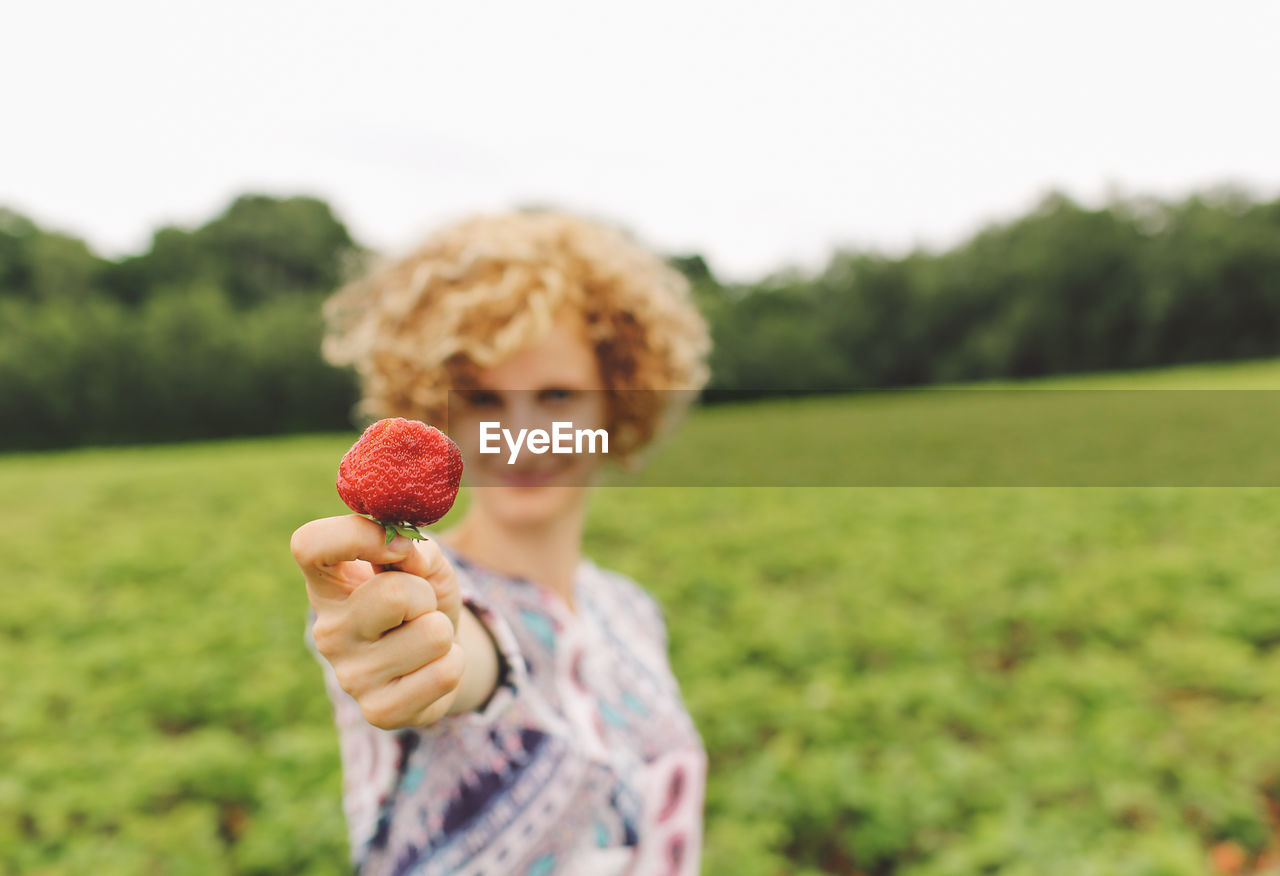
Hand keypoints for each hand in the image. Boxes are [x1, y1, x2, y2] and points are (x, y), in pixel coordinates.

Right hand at [290, 515, 464, 728]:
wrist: (433, 658)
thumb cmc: (421, 600)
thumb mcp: (423, 563)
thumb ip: (417, 547)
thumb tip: (410, 552)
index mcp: (327, 584)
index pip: (310, 544)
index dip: (358, 536)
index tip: (399, 547)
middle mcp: (328, 630)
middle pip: (392, 594)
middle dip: (426, 594)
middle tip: (420, 608)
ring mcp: (350, 676)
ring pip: (431, 634)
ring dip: (442, 630)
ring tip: (425, 638)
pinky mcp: (378, 711)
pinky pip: (444, 672)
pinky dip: (454, 662)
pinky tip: (431, 666)